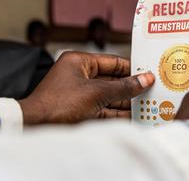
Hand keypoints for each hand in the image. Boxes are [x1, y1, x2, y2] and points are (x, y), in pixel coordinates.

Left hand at [19, 52, 154, 124]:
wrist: (36, 126)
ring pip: (108, 96)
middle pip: (112, 79)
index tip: (150, 72)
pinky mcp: (79, 111)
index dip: (132, 67)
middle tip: (153, 91)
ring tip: (148, 105)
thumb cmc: (59, 104)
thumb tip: (145, 79)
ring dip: (126, 102)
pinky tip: (133, 117)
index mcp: (79, 61)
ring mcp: (79, 94)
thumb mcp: (96, 93)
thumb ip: (123, 87)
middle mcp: (78, 75)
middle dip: (131, 87)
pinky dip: (116, 113)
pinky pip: (102, 109)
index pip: (112, 61)